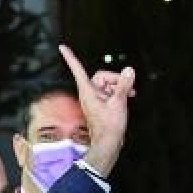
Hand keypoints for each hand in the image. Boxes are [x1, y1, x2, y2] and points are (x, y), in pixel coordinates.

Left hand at [59, 43, 135, 176]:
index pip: (78, 69)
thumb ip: (123, 85)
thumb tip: (129, 70)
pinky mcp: (100, 106)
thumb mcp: (119, 103)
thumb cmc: (109, 127)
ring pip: (108, 85)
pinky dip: (118, 94)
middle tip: (128, 88)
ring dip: (119, 88)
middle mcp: (89, 94)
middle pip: (102, 76)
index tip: (62, 47)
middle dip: (116, 79)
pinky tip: (127, 99)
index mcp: (88, 91)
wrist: (108, 144)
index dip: (70, 57)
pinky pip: (109, 94)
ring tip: (130, 95)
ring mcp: (94, 100)